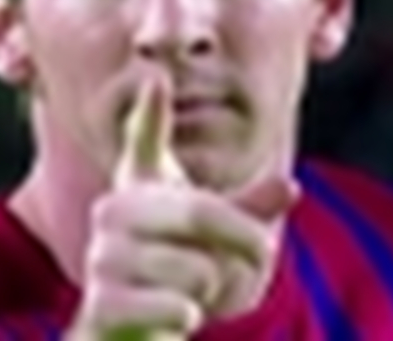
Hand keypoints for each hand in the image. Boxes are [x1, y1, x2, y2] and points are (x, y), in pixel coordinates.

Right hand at [65, 73, 297, 340]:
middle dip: (245, 242)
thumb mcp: (209, 235)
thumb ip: (249, 209)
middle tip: (260, 255)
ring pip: (197, 270)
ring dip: (211, 291)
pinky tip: (173, 316)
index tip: (157, 78)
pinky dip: (186, 318)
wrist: (122, 329)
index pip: (144, 142)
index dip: (150, 112)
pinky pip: (175, 309)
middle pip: (202, 211)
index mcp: (139, 187)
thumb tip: (290, 184)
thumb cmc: (170, 269)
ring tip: (190, 293)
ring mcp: (104, 256)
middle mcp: (114, 213)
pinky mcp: (103, 304)